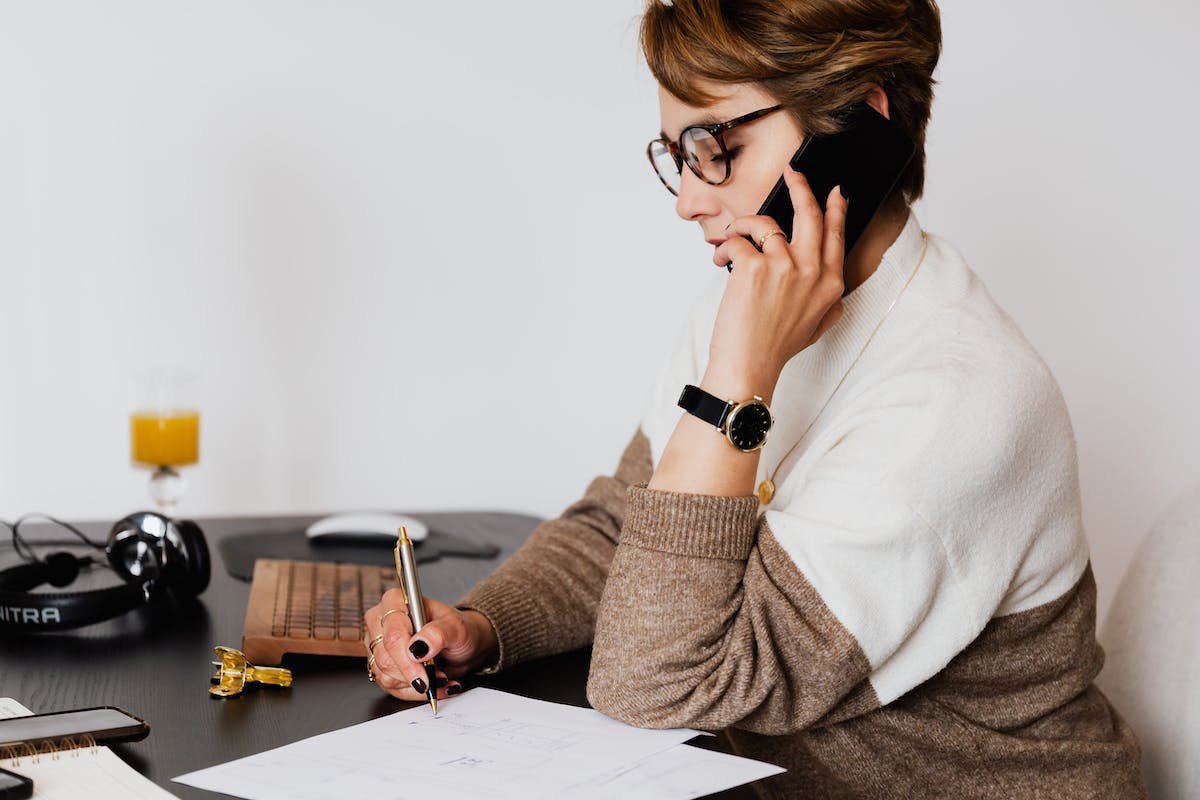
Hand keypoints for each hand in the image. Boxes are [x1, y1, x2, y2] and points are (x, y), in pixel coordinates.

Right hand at [363, 589, 498, 701]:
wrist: (462, 646)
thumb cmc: (458, 630)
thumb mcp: (457, 627)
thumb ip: (439, 633)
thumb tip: (419, 646)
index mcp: (396, 602)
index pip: (393, 634)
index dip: (408, 658)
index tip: (425, 674)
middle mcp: (381, 621)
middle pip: (385, 657)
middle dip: (414, 673)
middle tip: (438, 676)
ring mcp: (378, 644)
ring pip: (385, 674)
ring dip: (416, 684)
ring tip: (439, 677)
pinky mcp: (380, 665)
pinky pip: (389, 686)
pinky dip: (414, 691)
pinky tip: (432, 684)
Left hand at [708, 168, 848, 381]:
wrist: (748, 366)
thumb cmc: (775, 348)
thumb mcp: (817, 326)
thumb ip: (829, 302)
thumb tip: (834, 281)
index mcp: (830, 284)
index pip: (836, 234)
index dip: (836, 208)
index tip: (834, 190)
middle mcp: (812, 271)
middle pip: (811, 213)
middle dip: (801, 186)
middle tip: (792, 171)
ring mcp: (784, 267)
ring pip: (765, 222)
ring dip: (745, 226)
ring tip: (734, 240)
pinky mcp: (753, 267)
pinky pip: (738, 240)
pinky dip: (725, 248)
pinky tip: (720, 262)